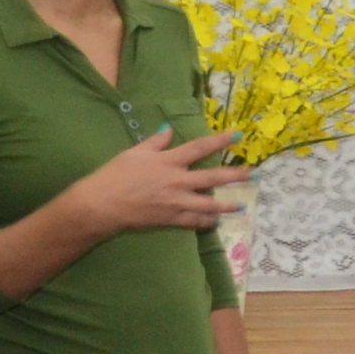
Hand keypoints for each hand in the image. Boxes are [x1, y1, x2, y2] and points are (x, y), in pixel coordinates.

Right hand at [74, 127, 245, 236]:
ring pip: (209, 204)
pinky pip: (193, 221)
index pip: (199, 148)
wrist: (100, 205)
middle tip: (254, 174)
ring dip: (226, 205)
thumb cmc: (114, 175)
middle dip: (235, 176)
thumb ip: (155, 143)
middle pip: (213, 177)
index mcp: (168, 161)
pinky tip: (214, 222)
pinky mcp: (170, 219)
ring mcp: (175, 202)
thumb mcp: (134, 153)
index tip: (238, 136)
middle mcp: (177, 181)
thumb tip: (168, 130)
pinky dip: (205, 222)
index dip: (219, 141)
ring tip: (241, 206)